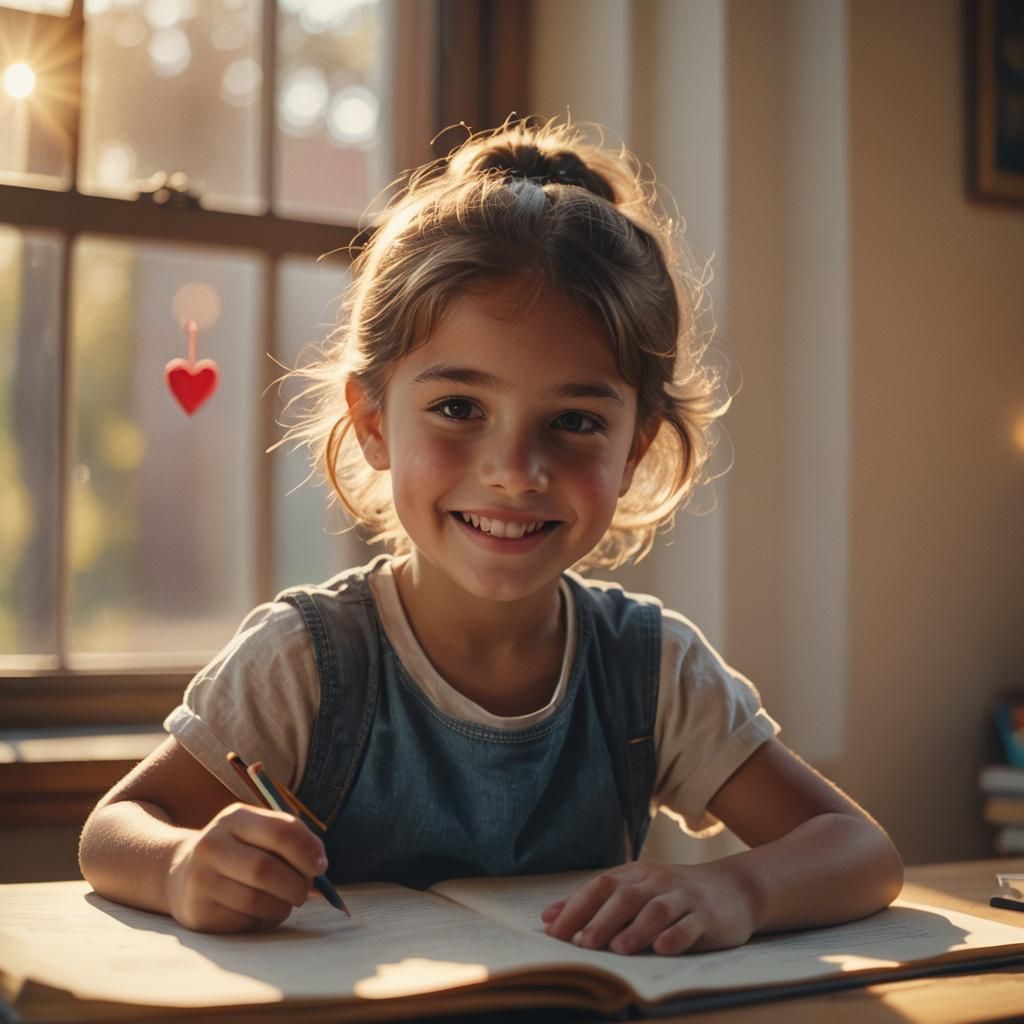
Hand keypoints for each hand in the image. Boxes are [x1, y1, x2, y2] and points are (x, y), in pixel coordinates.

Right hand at [165, 803, 327, 932]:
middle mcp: (212, 846)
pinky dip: (263, 920)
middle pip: (266, 870)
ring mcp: (201, 880)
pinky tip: (260, 911)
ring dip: (282, 906)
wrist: (181, 874)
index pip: (280, 831)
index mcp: (234, 818)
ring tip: (284, 901)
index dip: (307, 850)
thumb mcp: (257, 832)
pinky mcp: (198, 912)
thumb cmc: (237, 851)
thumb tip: (319, 865)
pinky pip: (244, 922)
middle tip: (305, 891)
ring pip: (257, 901)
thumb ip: (290, 841)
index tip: (322, 866)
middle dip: (296, 884)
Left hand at [540, 861, 755, 955]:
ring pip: (658, 910)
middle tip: (584, 944)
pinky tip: (663, 949)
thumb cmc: (674, 895)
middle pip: (626, 897)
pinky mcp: (708, 917)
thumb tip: (548, 918)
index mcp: (636, 875)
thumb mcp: (636, 891)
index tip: (554, 932)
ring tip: (619, 949)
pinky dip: (677, 937)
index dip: (577, 907)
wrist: (734, 888)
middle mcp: (658, 882)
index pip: (600, 886)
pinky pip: (691, 925)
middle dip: (602, 920)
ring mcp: (684, 898)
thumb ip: (594, 904)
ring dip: (637, 929)